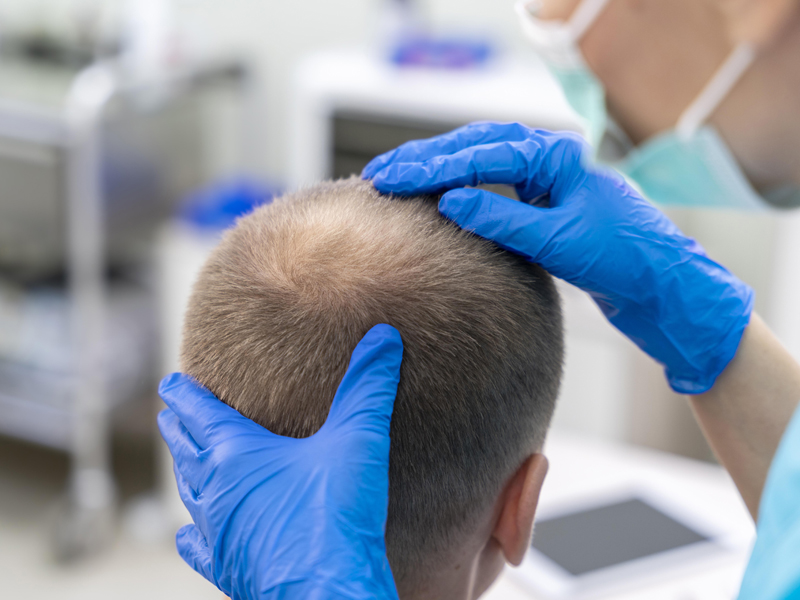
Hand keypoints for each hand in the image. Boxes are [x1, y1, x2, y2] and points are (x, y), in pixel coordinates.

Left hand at [158, 324, 402, 599]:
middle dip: (179, 429)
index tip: (171, 383)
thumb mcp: (357, 440)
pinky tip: (187, 535)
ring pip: (190, 494)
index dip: (184, 395)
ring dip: (185, 472)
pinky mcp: (228, 568)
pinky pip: (199, 547)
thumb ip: (368, 386)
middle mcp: (216, 492)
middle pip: (187, 451)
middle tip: (170, 415)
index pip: (200, 413)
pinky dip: (192, 535)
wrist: (326, 592)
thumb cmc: (336, 515)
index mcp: (235, 455)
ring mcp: (218, 532)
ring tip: (183, 460)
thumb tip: (382, 336)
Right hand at [363, 122, 752, 393]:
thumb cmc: (622, 260)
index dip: (431, 166)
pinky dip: (458, 187)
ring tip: (396, 178)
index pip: (481, 154)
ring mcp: (544, 180)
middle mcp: (548, 160)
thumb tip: (451, 201)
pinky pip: (490, 185)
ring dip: (438, 169)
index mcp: (556, 157)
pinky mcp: (540, 203)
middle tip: (380, 173)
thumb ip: (504, 218)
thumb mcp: (559, 241)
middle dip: (426, 159)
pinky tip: (434, 197)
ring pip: (479, 161)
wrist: (662, 288)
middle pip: (474, 147)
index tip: (391, 177)